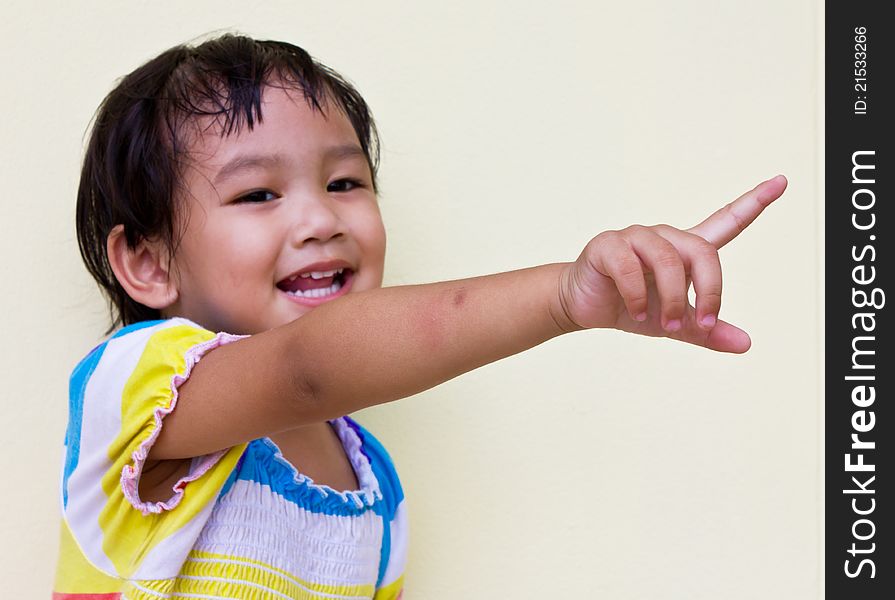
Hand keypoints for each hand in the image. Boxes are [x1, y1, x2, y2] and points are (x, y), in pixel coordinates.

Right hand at [554, 175, 787, 352]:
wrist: (582, 307)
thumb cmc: (629, 307)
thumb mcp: (674, 324)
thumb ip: (707, 331)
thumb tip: (744, 344)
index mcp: (684, 251)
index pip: (725, 221)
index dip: (753, 203)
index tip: (781, 182)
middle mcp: (663, 237)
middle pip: (703, 251)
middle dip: (710, 291)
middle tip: (703, 323)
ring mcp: (634, 238)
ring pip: (669, 260)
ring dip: (672, 299)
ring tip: (664, 325)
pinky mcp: (607, 245)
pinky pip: (631, 267)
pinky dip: (638, 296)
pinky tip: (636, 313)